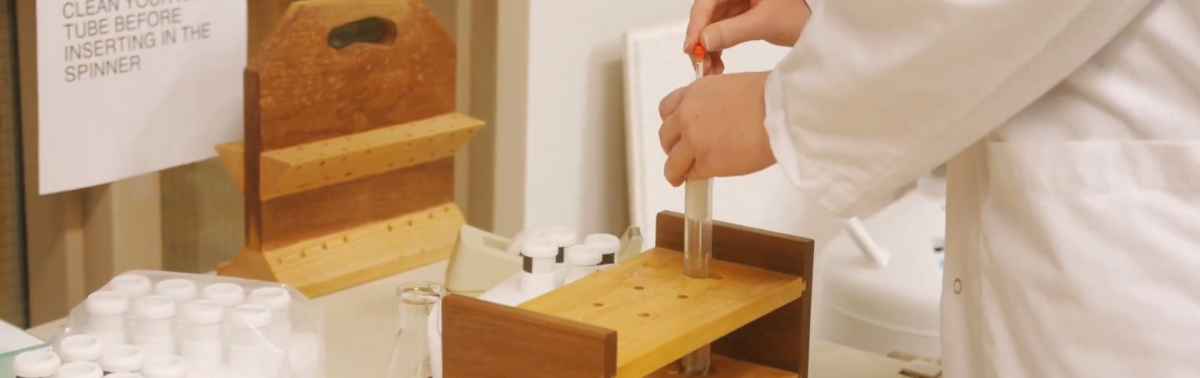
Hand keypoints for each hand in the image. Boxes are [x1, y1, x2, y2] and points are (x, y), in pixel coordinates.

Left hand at [659, 71, 775, 186]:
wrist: (781, 111)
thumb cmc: (769, 94)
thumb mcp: (731, 86)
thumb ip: (714, 102)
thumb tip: (716, 119)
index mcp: (694, 92)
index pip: (667, 109)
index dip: (673, 123)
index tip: (679, 131)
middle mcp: (687, 116)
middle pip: (665, 136)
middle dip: (672, 146)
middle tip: (683, 154)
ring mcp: (694, 142)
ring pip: (672, 163)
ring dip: (675, 170)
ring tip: (681, 177)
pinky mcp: (707, 164)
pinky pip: (693, 175)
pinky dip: (696, 177)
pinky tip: (702, 178)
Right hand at [686, 0, 810, 74]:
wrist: (824, 23)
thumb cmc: (801, 12)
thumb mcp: (766, 22)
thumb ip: (733, 30)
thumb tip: (703, 41)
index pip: (707, 1)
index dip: (696, 25)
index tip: (692, 48)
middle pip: (707, 13)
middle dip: (701, 39)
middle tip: (699, 63)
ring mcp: (739, 2)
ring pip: (712, 24)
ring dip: (708, 47)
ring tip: (710, 70)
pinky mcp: (743, 15)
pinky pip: (723, 30)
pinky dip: (718, 48)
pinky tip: (718, 65)